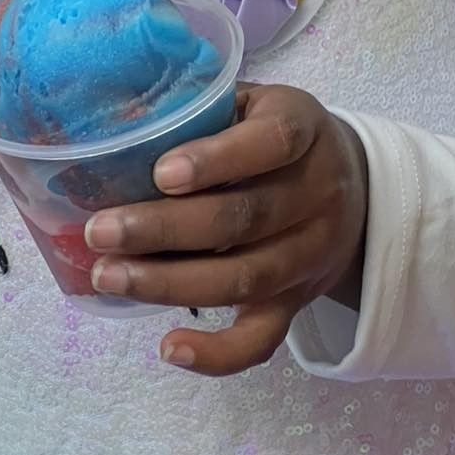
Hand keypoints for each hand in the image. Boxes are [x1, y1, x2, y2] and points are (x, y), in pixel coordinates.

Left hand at [85, 84, 368, 376]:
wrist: (353, 186)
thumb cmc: (271, 132)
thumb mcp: (249, 101)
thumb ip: (197, 106)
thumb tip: (117, 119)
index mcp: (304, 127)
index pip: (272, 142)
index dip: (217, 160)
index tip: (160, 173)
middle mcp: (318, 192)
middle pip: (246, 218)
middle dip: (166, 229)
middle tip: (101, 231)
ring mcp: (311, 252)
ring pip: (245, 278)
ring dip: (171, 283)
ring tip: (109, 276)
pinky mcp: (299, 299)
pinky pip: (264, 337)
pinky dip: (218, 353)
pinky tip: (168, 347)